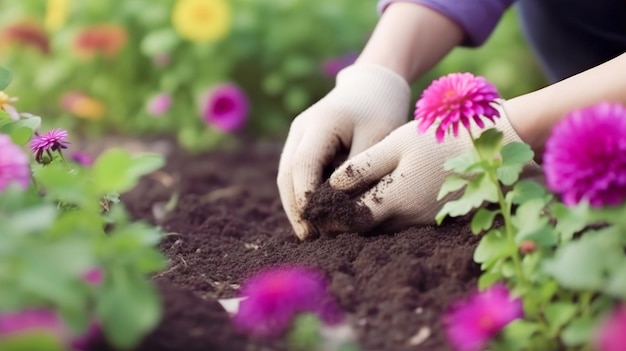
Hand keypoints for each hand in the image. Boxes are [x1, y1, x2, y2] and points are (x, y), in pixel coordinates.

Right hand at [277, 64, 410, 238]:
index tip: (317, 226)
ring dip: (295, 204)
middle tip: (310, 237)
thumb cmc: (381, 109)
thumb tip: (344, 208)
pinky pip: (295, 172)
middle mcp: (301, 128)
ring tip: (310, 233)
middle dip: (296, 208)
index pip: (303, 167)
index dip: (306, 199)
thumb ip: (360, 171)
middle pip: (287, 174)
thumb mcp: (379, 137)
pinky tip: (314, 214)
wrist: (373, 83)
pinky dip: (301, 193)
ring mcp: (298, 134)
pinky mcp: (302, 142)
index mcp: (320, 123)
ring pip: (286, 175)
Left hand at [327, 112, 541, 232]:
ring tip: (339, 208)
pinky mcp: (434, 217)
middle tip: (319, 214)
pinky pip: (401, 222)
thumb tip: (332, 186)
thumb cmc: (439, 137)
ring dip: (362, 221)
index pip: (353, 219)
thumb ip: (363, 167)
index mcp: (396, 198)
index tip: (312, 212)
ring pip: (383, 227)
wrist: (490, 144)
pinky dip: (383, 216)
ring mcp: (424, 220)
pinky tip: (373, 201)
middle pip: (366, 228)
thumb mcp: (396, 143)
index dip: (330, 217)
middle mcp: (409, 218)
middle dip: (342, 223)